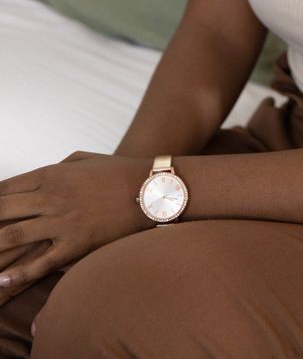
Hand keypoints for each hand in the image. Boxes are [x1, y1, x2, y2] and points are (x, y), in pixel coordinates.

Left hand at [0, 151, 151, 299]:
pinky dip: (17, 274)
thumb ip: (54, 168)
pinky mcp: (75, 244)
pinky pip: (39, 263)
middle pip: (2, 211)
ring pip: (13, 236)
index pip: (5, 188)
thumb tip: (35, 179)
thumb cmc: (117, 172)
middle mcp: (51, 196)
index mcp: (51, 174)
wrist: (150, 189)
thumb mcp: (82, 159)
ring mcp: (62, 221)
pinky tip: (1, 280)